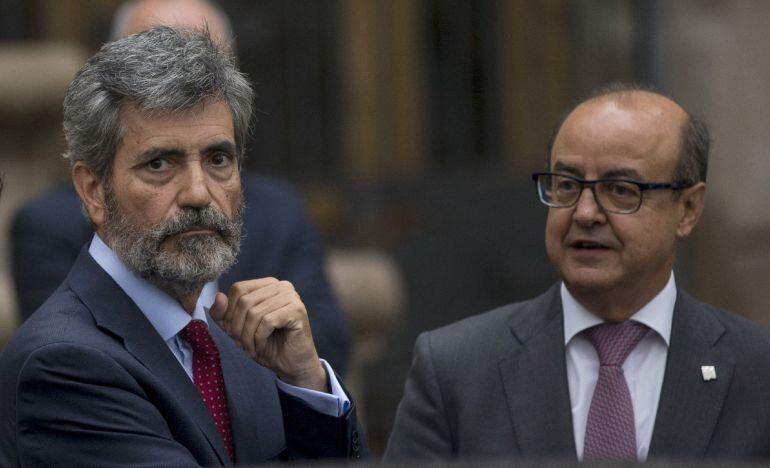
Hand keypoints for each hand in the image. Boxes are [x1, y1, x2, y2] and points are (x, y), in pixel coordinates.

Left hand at [209, 278, 327, 391]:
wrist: (291, 365)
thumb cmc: (268, 344)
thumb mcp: (238, 328)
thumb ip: (223, 313)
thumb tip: (219, 296)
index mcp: (268, 285)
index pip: (238, 289)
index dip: (229, 312)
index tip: (232, 332)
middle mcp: (281, 286)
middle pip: (244, 301)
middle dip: (237, 327)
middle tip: (241, 344)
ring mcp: (291, 297)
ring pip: (254, 312)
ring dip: (248, 336)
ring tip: (251, 348)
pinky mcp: (297, 311)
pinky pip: (267, 321)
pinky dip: (259, 338)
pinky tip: (262, 346)